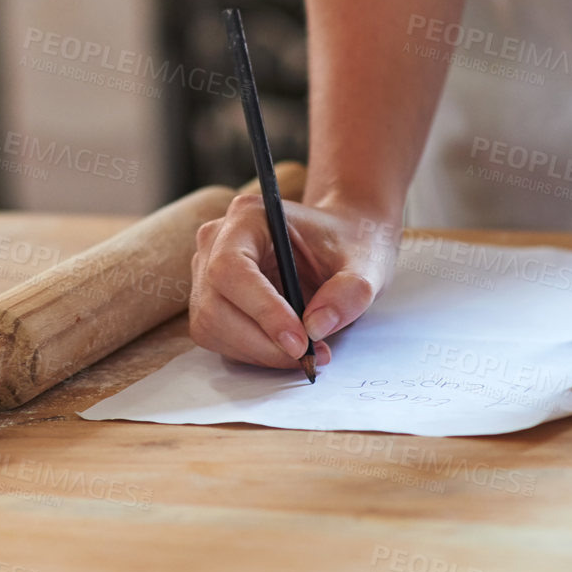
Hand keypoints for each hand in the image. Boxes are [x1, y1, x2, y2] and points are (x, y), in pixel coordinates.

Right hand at [189, 194, 397, 369]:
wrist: (339, 244)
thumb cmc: (347, 245)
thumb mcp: (366, 263)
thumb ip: (349, 292)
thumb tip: (315, 327)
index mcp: (248, 216)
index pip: (231, 268)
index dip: (261, 309)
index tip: (299, 341)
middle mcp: (217, 240)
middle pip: (215, 304)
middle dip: (261, 341)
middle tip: (308, 355)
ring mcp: (206, 270)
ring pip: (211, 326)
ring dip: (258, 351)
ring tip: (305, 352)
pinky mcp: (210, 299)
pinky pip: (217, 336)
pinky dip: (252, 352)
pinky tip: (285, 347)